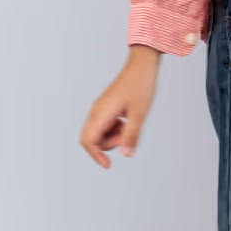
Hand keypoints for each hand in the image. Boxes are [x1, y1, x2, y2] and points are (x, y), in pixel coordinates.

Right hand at [80, 47, 160, 166]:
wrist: (142, 65)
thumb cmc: (141, 85)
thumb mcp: (140, 112)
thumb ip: (132, 134)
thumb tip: (127, 154)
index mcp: (100, 113)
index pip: (88, 141)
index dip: (96, 156)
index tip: (108, 165)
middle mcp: (96, 112)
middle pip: (92, 139)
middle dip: (108, 144)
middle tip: (127, 134)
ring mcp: (100, 110)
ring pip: (100, 134)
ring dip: (114, 136)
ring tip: (130, 124)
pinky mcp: (107, 108)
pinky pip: (106, 126)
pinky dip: (117, 129)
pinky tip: (129, 119)